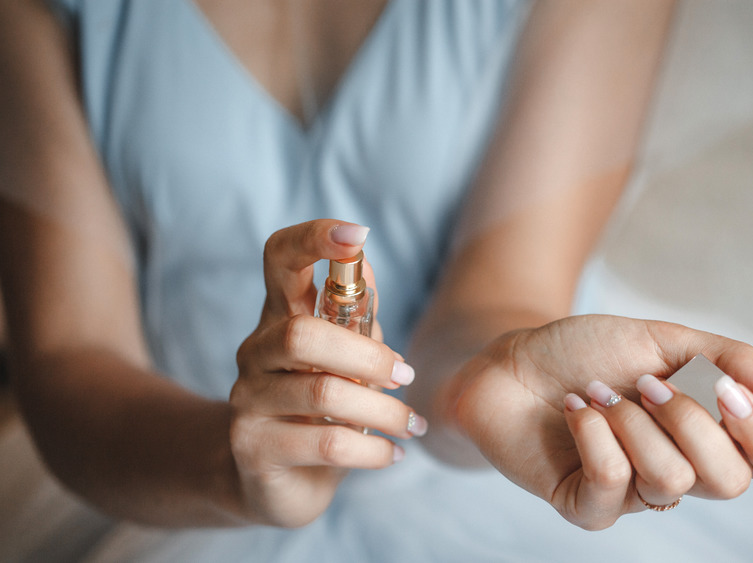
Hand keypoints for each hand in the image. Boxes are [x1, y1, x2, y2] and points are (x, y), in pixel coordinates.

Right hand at [228, 219, 427, 526]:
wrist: (275, 480)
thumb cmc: (319, 409)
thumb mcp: (344, 359)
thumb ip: (355, 319)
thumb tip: (366, 264)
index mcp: (280, 317)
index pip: (279, 259)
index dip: (313, 239)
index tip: (356, 233)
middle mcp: (255, 352)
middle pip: (303, 334)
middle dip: (368, 356)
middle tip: (405, 376)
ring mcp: (247, 401)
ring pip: (323, 394)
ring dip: (383, 411)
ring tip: (412, 425)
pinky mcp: (255, 450)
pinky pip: (327, 444)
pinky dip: (373, 450)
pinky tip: (392, 454)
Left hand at [449, 315, 752, 529]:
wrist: (515, 358)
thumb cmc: (591, 351)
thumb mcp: (666, 339)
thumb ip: (727, 360)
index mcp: (710, 435)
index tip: (725, 388)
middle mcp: (680, 472)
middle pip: (729, 481)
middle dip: (690, 419)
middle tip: (646, 383)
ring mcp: (633, 495)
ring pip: (669, 478)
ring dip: (630, 419)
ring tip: (597, 392)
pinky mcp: (586, 506)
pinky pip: (611, 482)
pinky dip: (593, 432)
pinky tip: (576, 408)